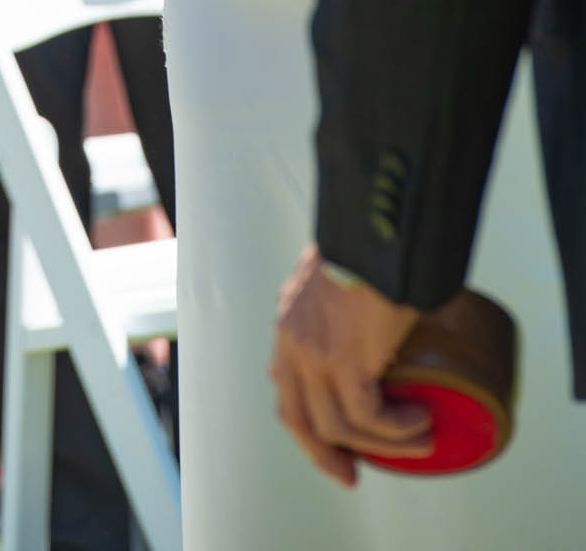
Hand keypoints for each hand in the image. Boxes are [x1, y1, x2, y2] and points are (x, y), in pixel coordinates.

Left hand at [269, 246, 426, 486]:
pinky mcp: (344, 359)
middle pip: (298, 419)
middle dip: (325, 455)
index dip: (306, 425)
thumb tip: (369, 331)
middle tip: (353, 476)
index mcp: (290, 322)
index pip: (285, 387)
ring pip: (339, 425)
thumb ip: (340, 309)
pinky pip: (368, 415)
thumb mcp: (340, 279)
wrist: (379, 230)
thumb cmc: (371, 246)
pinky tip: (421, 418)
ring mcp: (314, 352)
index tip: (332, 448)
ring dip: (383, 444)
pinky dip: (397, 427)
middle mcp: (293, 341)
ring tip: (420, 439)